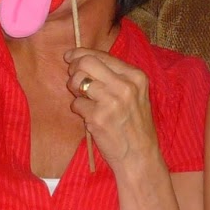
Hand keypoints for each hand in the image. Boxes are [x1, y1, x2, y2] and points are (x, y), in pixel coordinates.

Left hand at [65, 48, 158, 167]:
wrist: (140, 156)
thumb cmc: (135, 125)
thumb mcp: (135, 94)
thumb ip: (115, 76)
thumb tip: (82, 58)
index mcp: (136, 76)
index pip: (101, 55)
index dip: (81, 54)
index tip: (70, 56)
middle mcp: (125, 85)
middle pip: (86, 62)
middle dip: (74, 68)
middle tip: (74, 79)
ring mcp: (111, 101)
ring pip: (78, 81)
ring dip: (75, 90)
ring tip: (85, 100)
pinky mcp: (98, 117)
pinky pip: (77, 104)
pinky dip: (79, 110)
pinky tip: (91, 118)